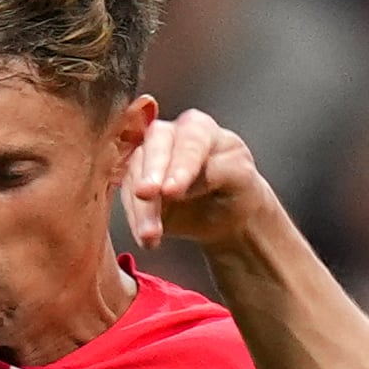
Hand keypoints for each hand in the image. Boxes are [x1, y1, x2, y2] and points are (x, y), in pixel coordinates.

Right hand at [121, 107, 276, 255]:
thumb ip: (215, 172)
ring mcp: (149, 159)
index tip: (172, 190)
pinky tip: (148, 240)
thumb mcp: (240, 178)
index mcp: (199, 128)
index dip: (179, 165)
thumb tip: (176, 184)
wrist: (226, 213)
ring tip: (150, 235)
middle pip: (154, 147)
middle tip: (146, 195)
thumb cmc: (235, 187)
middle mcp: (170, 137)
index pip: (188, 141)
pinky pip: (129, 199)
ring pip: (136, 175)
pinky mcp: (136, 183)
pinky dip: (136, 220)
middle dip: (150, 173)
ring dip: (141, 207)